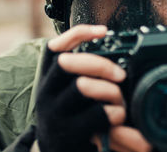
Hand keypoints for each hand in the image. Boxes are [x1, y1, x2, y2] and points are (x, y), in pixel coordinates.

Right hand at [36, 24, 151, 151]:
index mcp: (48, 79)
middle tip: (120, 75)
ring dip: (110, 91)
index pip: (54, 47)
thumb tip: (103, 36)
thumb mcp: (69, 92)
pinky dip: (114, 113)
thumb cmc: (69, 117)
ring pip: (82, 86)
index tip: (103, 31)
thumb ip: (81, 68)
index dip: (78, 34)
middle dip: (100, 64)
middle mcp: (46, 93)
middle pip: (67, 62)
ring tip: (120, 101)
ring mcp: (55, 114)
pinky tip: (117, 117)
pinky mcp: (68, 134)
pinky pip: (97, 113)